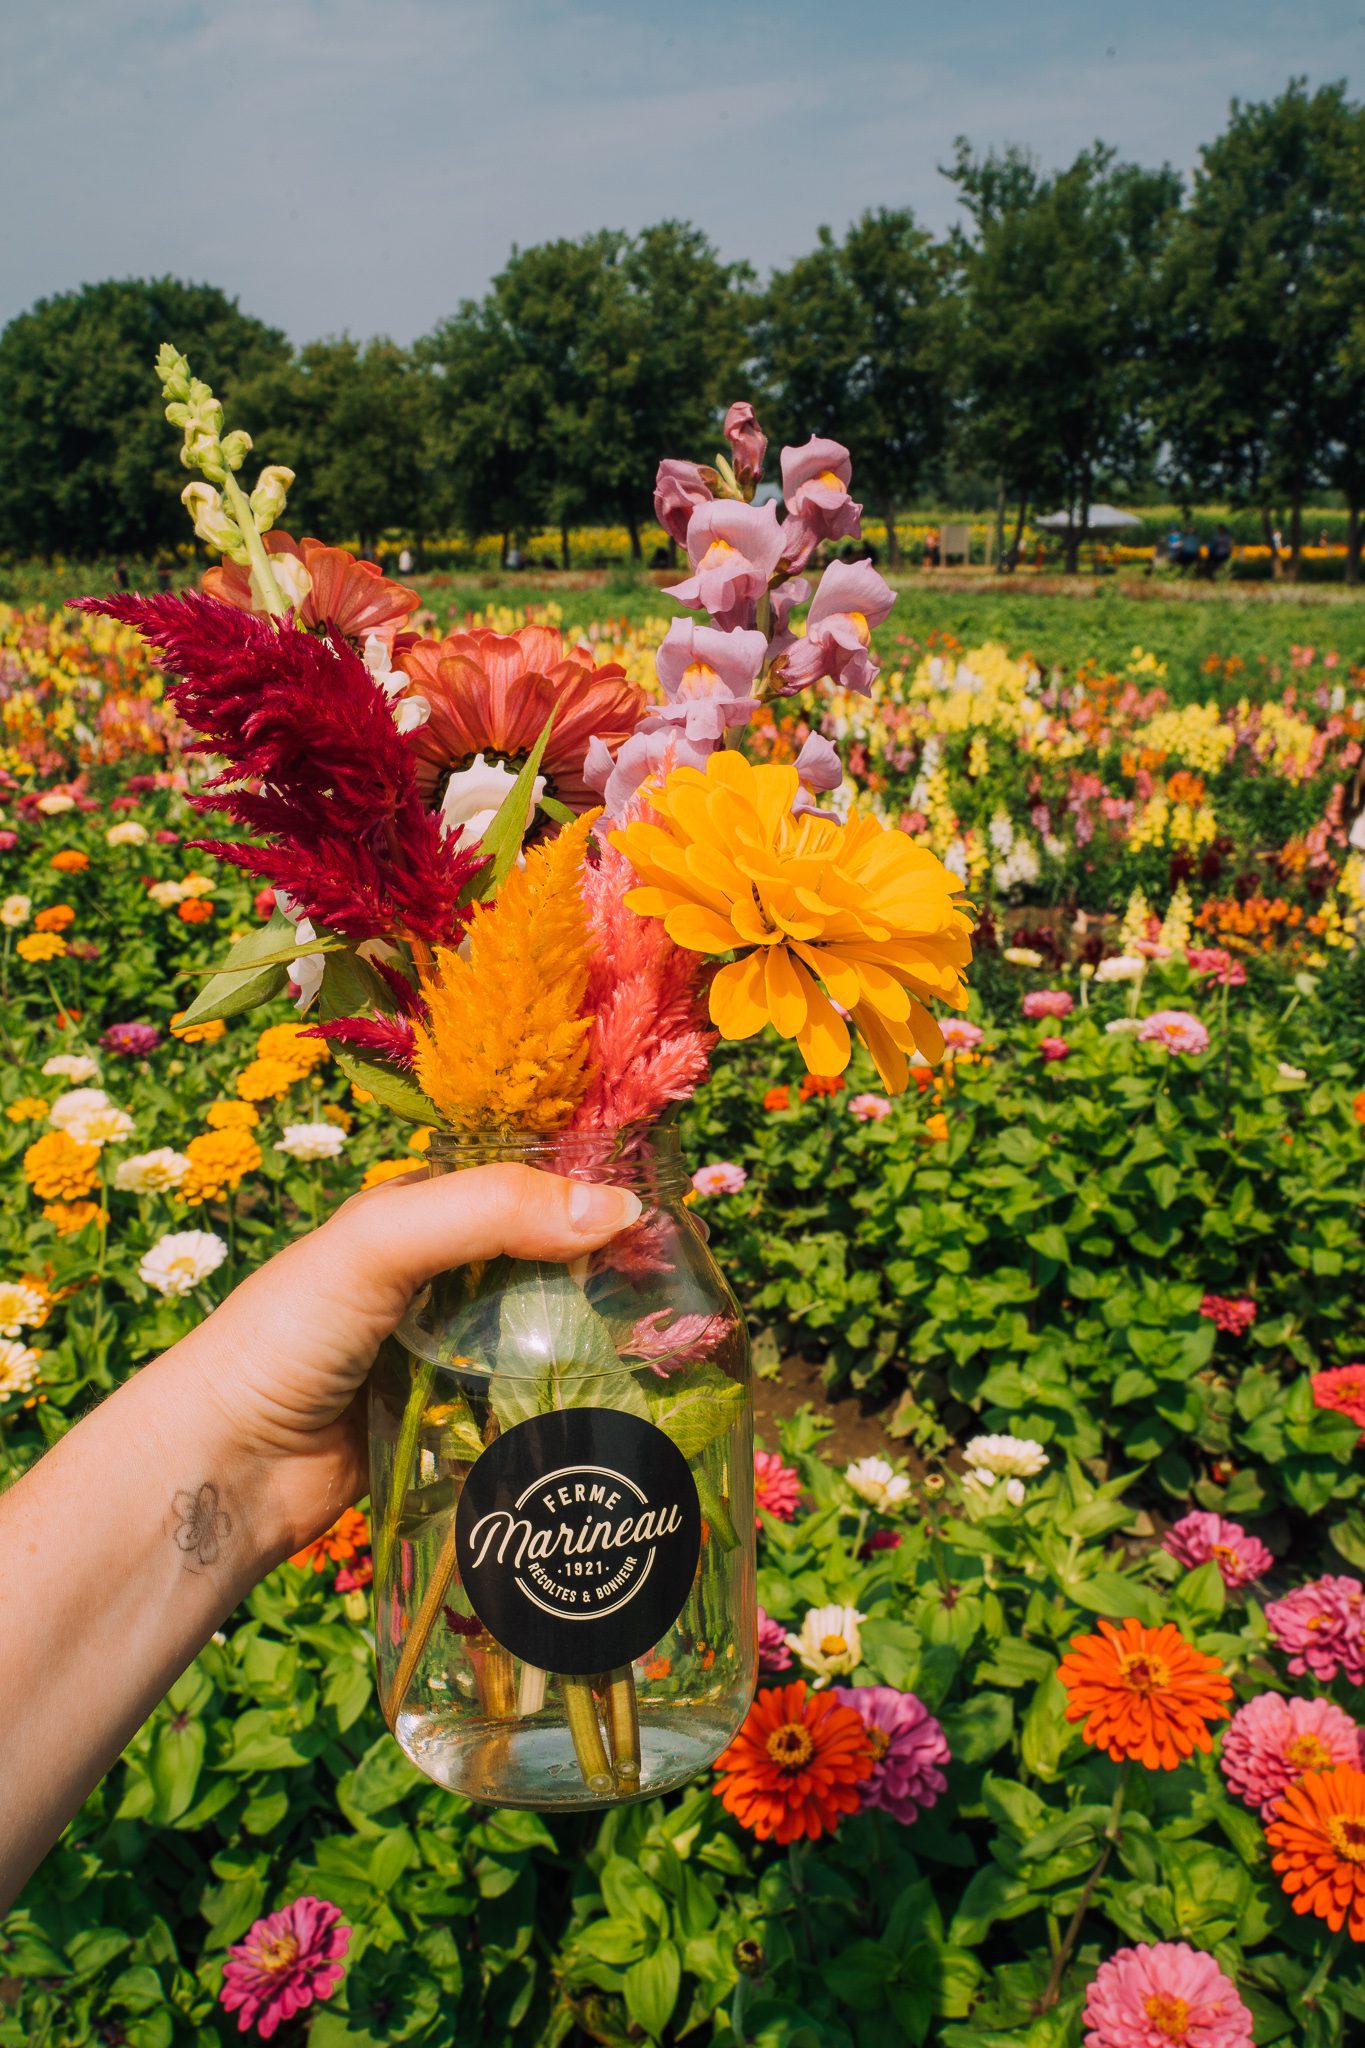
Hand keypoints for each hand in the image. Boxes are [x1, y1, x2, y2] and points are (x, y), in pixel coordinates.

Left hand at [175, 1164, 641, 1562]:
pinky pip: (530, 1410)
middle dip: (612, 1277)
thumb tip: (619, 1209)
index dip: (594, 1195)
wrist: (224, 1468)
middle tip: (686, 1299)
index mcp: (425, 1216)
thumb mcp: (382, 1241)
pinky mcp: (458, 1428)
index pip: (528, 1187)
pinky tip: (624, 1420)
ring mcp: (451, 1356)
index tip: (670, 1218)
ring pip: (549, 1341)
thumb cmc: (286, 1334)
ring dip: (599, 1351)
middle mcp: (443, 1280)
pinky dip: (569, 1411)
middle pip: (551, 1266)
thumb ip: (489, 1210)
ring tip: (675, 1362)